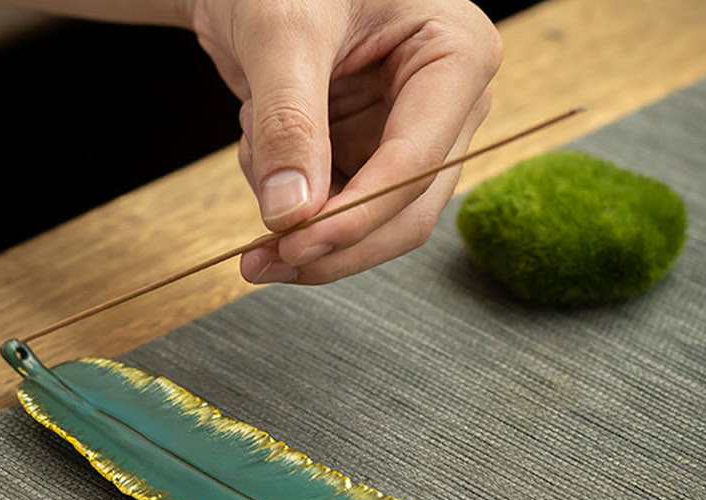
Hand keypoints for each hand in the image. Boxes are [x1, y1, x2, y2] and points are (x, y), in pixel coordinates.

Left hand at [189, 0, 501, 284]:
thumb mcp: (283, 30)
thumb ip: (290, 121)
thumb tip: (292, 214)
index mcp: (455, 57)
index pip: (415, 165)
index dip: (355, 217)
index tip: (294, 244)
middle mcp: (445, 106)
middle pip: (404, 214)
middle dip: (330, 244)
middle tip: (263, 263)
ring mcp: (408, 136)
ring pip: (368, 224)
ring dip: (301, 216)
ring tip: (249, 149)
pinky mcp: (370, 154)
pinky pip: (336, 209)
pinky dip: (290, 200)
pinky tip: (259, 149)